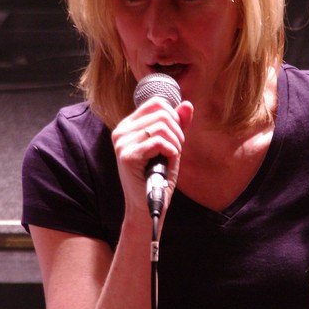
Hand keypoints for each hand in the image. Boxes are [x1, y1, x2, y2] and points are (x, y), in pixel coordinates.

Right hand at [112, 96, 193, 219]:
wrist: (149, 205)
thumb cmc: (159, 176)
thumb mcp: (170, 145)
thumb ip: (177, 125)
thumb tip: (187, 104)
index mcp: (128, 126)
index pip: (156, 103)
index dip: (174, 116)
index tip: (175, 135)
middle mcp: (121, 131)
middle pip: (162, 113)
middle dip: (177, 131)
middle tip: (175, 150)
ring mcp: (122, 143)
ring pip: (162, 127)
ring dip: (175, 142)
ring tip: (171, 157)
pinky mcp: (128, 156)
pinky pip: (159, 142)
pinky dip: (171, 151)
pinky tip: (168, 161)